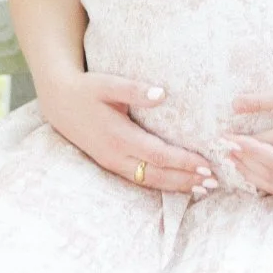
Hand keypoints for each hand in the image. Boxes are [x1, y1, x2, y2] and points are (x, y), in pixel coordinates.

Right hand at [36, 70, 216, 195]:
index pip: (158, 155)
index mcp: (118, 136)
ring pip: (147, 181)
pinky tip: (176, 184)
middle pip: (156, 174)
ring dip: (175, 186)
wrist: (58, 102)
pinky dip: (160, 184)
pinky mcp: (110, 164)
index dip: (183, 162)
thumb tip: (162, 93)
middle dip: (185, 180)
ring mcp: (112, 163)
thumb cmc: (86, 90)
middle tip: (213, 182)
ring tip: (202, 188)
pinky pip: (138, 179)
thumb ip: (133, 89)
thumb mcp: (107, 84)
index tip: (206, 164)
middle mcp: (116, 155)